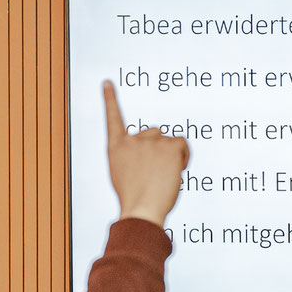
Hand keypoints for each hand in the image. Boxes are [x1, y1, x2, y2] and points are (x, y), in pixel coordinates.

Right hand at [102, 81, 189, 226]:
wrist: (142, 209)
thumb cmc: (135, 200)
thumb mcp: (124, 176)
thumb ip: (133, 158)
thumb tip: (154, 155)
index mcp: (116, 148)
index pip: (113, 118)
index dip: (110, 99)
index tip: (107, 82)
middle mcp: (131, 140)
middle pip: (152, 133)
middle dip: (158, 148)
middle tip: (157, 173)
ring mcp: (150, 141)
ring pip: (168, 142)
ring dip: (171, 156)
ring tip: (164, 177)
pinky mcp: (168, 146)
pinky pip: (182, 143)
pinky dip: (184, 156)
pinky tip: (178, 170)